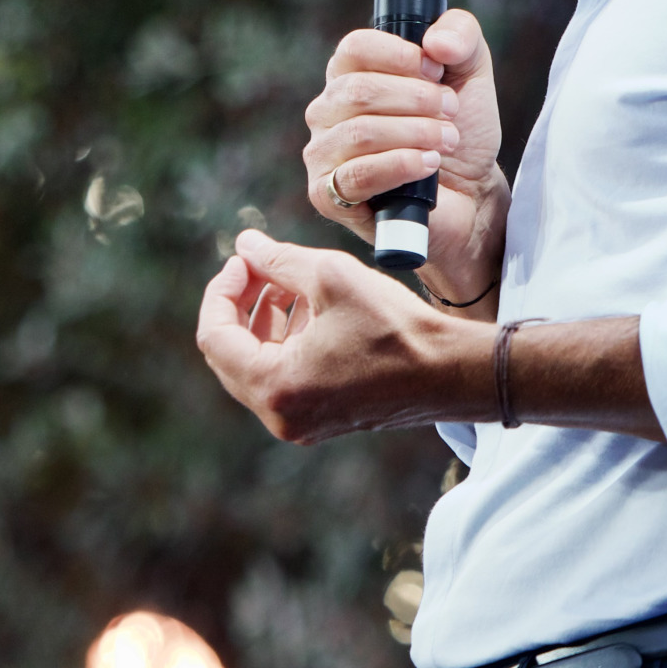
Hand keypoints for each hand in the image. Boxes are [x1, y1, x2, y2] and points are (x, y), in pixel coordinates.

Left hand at [194, 229, 484, 441]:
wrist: (452, 372)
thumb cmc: (396, 326)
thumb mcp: (332, 278)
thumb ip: (279, 260)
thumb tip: (244, 244)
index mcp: (275, 387)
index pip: (214, 337)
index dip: (221, 290)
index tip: (243, 259)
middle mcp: (280, 416)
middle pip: (230, 354)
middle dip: (239, 304)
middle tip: (258, 265)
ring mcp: (301, 423)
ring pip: (257, 365)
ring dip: (263, 320)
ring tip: (287, 281)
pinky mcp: (322, 419)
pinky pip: (284, 378)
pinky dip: (286, 341)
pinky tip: (310, 309)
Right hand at [301, 8, 506, 309]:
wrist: (471, 195)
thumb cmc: (461, 131)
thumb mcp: (471, 72)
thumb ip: (461, 35)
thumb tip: (435, 41)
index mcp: (351, 74)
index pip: (355, 48)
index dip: (399, 55)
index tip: (436, 70)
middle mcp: (328, 110)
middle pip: (358, 91)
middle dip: (416, 99)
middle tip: (451, 111)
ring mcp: (323, 153)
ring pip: (359, 133)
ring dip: (415, 134)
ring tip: (447, 140)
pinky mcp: (328, 196)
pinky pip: (356, 175)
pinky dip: (399, 166)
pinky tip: (428, 164)